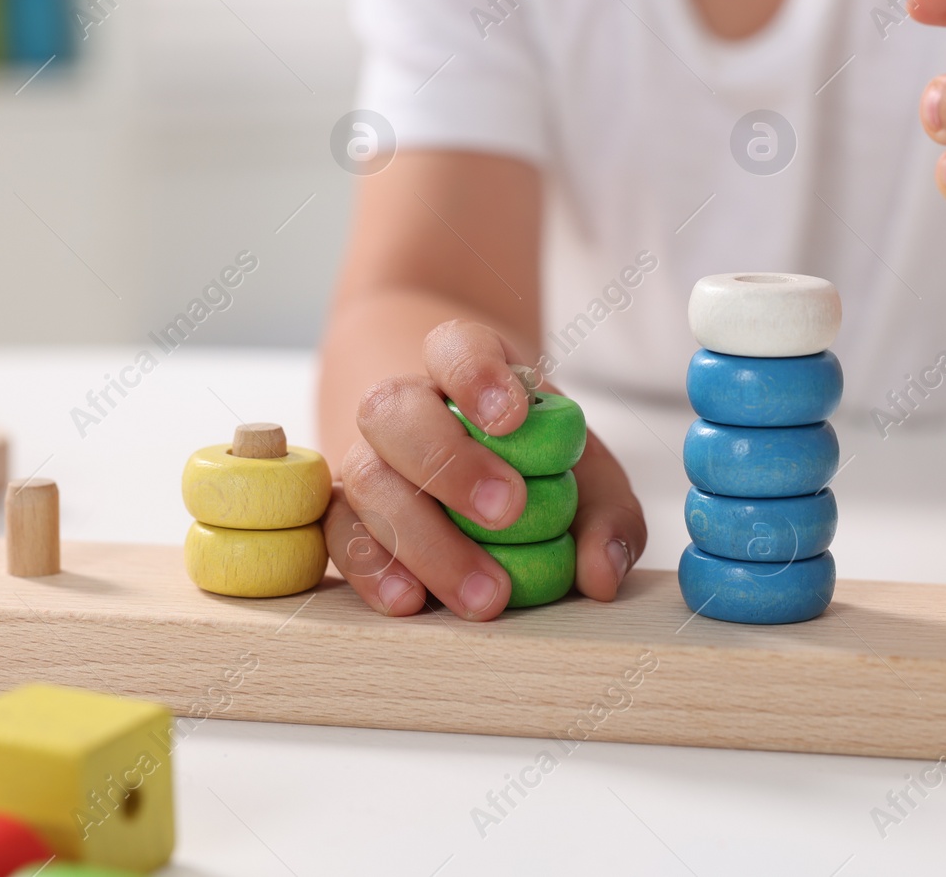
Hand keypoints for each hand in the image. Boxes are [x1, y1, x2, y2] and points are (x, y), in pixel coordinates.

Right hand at [321, 319, 646, 618]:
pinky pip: (338, 534)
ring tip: (486, 593)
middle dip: (448, 462)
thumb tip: (600, 575)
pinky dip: (371, 569)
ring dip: (423, 539)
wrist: (474, 472)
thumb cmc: (536, 467)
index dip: (475, 373)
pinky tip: (411, 601)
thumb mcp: (588, 476)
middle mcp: (404, 407)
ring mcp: (368, 459)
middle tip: (506, 511)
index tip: (512, 418)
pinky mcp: (347, 515)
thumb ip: (607, 515)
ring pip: (365, 478)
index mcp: (464, 368)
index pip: (455, 345)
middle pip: (394, 410)